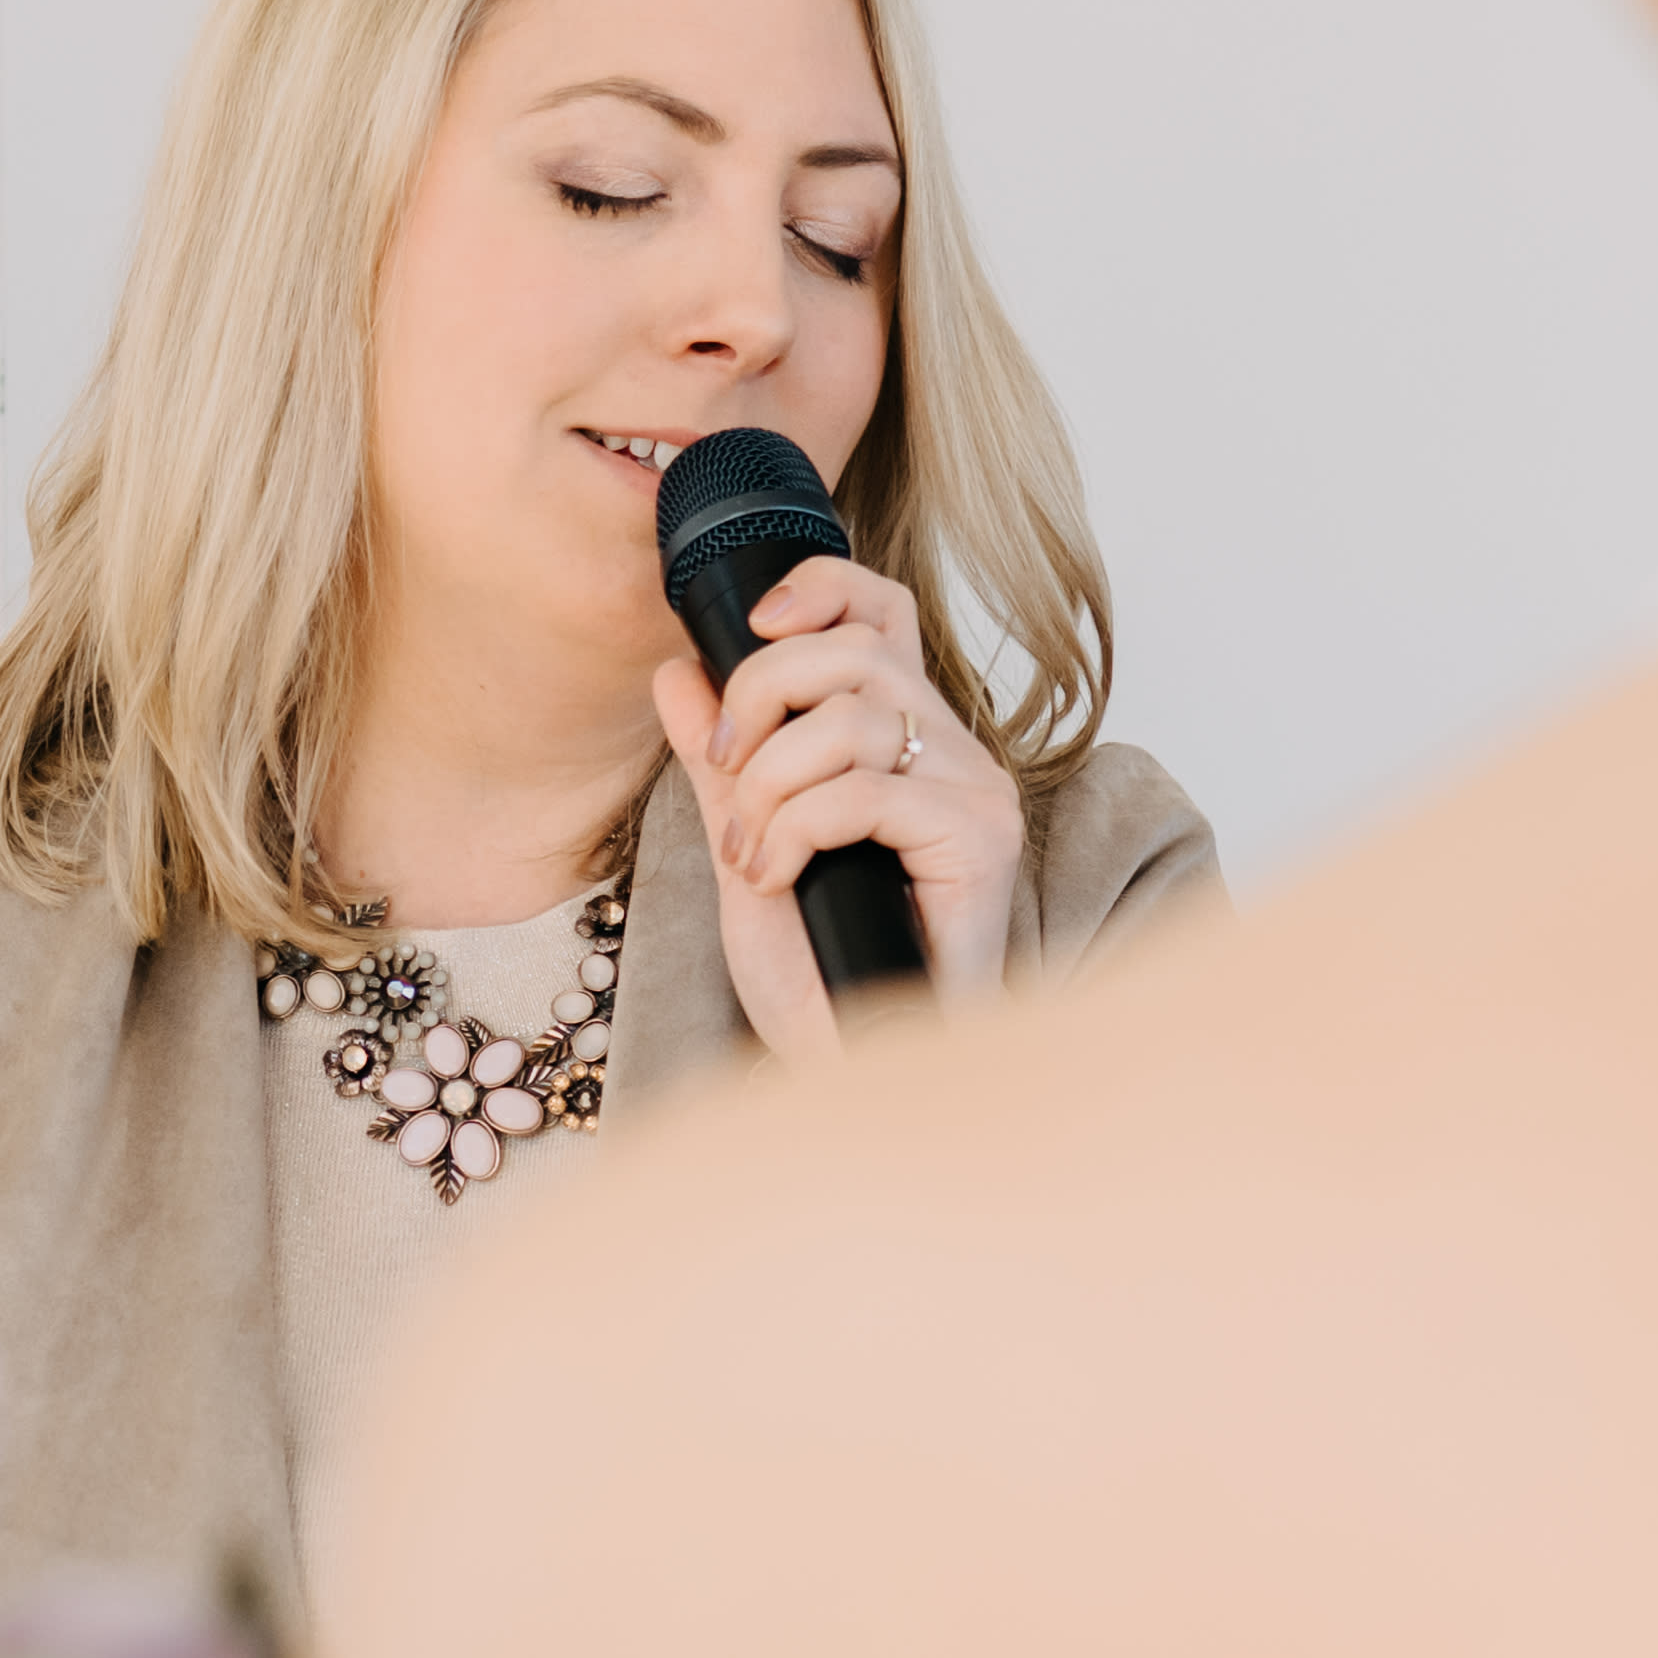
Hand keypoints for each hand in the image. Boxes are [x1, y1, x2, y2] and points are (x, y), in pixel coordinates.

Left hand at [655, 555, 1020, 1058]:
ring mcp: (975, 794)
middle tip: (725, 774)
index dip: (819, 590)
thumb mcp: (746, 849)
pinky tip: (775, 877)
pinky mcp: (980, 841)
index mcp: (904, 740)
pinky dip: (794, 829)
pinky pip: (864, 792)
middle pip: (852, 651)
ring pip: (852, 718)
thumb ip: (719, 763)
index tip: (750, 627)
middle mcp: (952, 753)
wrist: (860, 1067)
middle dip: (759, 700)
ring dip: (768, 784)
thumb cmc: (822, 975)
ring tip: (749, 853)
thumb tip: (677, 673)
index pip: (881, 611)